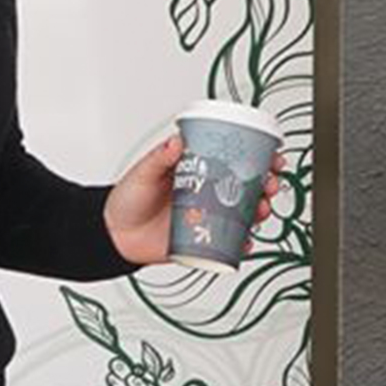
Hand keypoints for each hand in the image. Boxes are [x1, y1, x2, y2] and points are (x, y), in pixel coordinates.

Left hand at [103, 133, 284, 265]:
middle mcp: (207, 192)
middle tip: (269, 185)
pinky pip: (229, 243)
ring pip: (243, 213)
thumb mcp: (142, 172)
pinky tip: (245, 241)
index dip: (256, 157)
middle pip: (246, 186)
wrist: (114, 235)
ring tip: (260, 211)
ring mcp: (207, 216)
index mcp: (197, 170)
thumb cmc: (127, 200)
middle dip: (266, 185)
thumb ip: (159, 158)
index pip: (232, 159)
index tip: (271, 156)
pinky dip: (242, 243)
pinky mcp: (202, 240)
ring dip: (259, 211)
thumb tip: (176, 141)